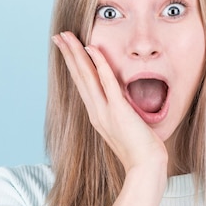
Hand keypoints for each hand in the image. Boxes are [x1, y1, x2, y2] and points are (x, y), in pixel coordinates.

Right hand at [52, 32, 167, 173]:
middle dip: (68, 54)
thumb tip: (127, 105)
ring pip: (86, 76)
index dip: (74, 65)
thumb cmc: (142, 153)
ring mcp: (105, 111)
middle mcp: (97, 112)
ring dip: (76, 54)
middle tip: (58, 36)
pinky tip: (91, 48)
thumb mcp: (128, 129)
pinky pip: (107, 82)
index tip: (67, 49)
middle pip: (79, 77)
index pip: (83, 85)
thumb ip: (123, 115)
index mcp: (98, 115)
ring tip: (66, 37)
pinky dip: (99, 64)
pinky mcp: (118, 111)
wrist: (146, 168)